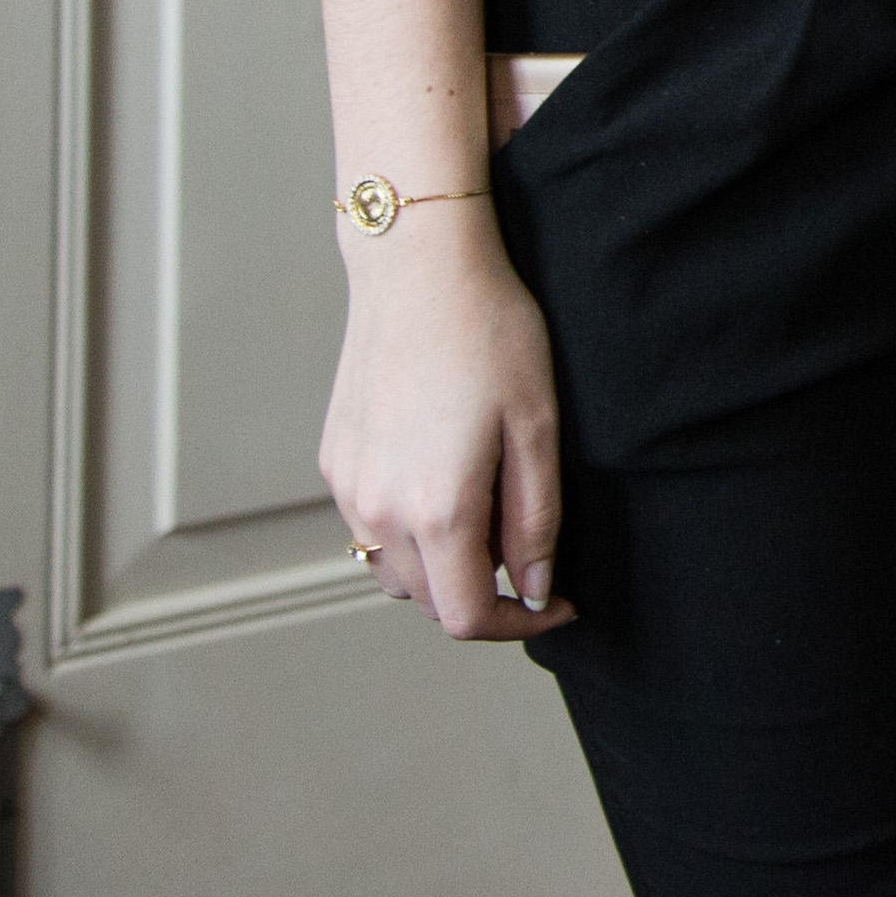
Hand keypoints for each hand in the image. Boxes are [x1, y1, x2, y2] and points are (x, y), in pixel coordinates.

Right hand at [319, 227, 575, 641]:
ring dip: (439, 571)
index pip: (466, 616)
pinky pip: (368, 527)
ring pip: (390, 571)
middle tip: (536, 564)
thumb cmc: (491, 336)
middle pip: (426, 601)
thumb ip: (536, 519)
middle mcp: (377, 511)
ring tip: (491, 524)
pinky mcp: (334, 462)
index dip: (518, 624)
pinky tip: (445, 489)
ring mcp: (347, 488)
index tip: (560, 604)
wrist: (418, 271)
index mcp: (436, 510)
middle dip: (483, 598)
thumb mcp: (538, 427)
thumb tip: (536, 587)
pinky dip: (407, 535)